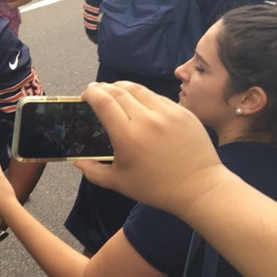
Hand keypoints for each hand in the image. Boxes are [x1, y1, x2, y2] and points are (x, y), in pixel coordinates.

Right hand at [71, 81, 225, 218]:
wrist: (199, 187)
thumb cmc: (157, 188)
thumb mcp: (119, 183)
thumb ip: (93, 171)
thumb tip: (76, 161)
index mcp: (128, 136)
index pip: (103, 101)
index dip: (90, 93)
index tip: (84, 95)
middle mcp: (147, 119)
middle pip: (118, 90)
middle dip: (103, 87)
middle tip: (96, 92)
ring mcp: (167, 112)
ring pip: (139, 89)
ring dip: (122, 87)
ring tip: (115, 92)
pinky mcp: (183, 111)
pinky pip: (157, 97)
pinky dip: (143, 96)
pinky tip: (140, 104)